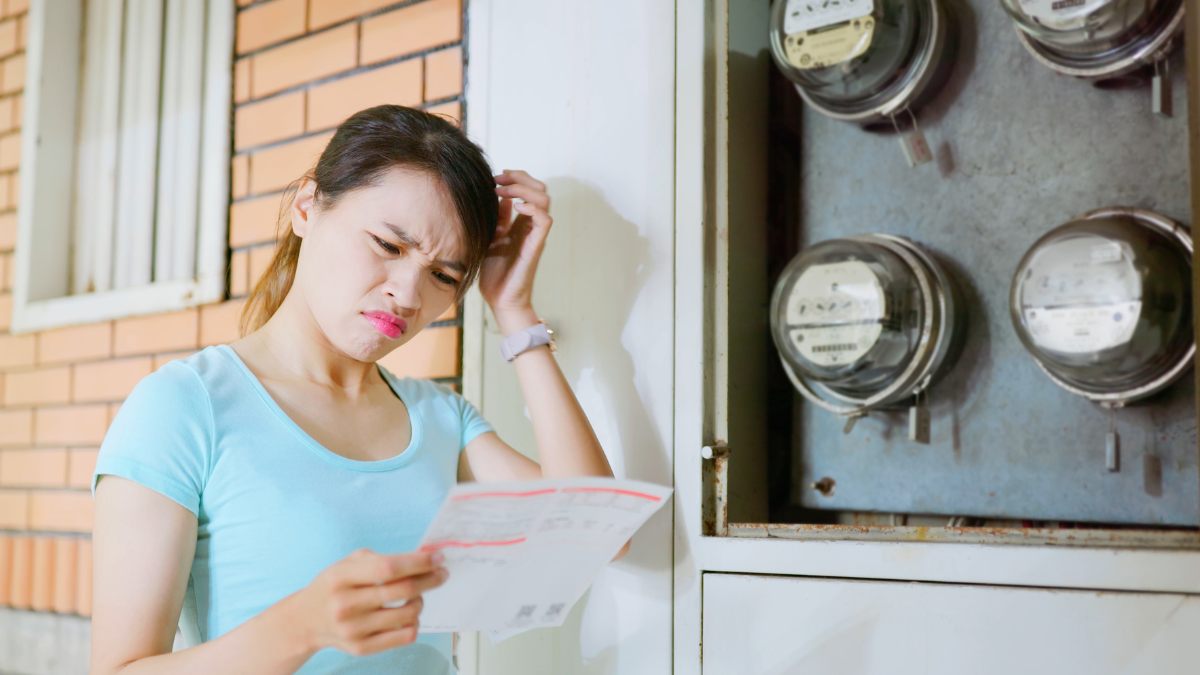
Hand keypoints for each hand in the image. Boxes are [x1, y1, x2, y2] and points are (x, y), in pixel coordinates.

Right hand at [292, 548, 446, 656]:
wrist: (307, 620)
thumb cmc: (335, 585)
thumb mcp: (349, 563)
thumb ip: (382, 559)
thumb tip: (424, 559)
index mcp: (340, 577)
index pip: (389, 568)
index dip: (419, 562)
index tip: (439, 557)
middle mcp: (345, 604)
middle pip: (403, 590)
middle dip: (430, 579)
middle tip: (442, 573)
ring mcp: (353, 629)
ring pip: (408, 614)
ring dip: (421, 601)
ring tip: (418, 595)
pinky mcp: (361, 648)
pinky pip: (404, 636)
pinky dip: (414, 623)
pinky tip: (409, 615)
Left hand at [479, 170, 551, 334]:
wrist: (499, 299)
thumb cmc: (495, 273)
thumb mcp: (491, 239)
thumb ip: (498, 218)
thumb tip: (499, 197)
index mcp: (521, 223)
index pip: (529, 190)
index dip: (515, 177)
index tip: (495, 177)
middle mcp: (531, 226)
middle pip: (540, 189)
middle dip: (520, 177)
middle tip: (498, 180)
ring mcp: (535, 235)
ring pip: (544, 200)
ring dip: (524, 189)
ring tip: (504, 191)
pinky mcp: (536, 246)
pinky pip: (545, 220)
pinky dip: (533, 207)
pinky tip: (516, 206)